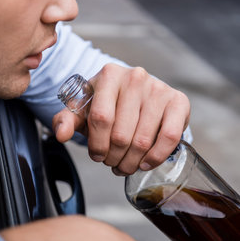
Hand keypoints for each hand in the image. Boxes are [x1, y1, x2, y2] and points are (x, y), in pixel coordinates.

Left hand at [53, 63, 189, 174]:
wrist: (135, 96)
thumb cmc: (106, 105)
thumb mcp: (82, 110)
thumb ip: (66, 120)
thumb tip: (61, 135)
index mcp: (109, 75)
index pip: (101, 118)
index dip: (97, 145)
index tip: (97, 156)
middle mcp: (136, 77)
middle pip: (121, 134)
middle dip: (113, 158)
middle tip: (111, 163)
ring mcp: (159, 89)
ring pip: (142, 141)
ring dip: (132, 163)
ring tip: (125, 165)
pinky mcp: (178, 102)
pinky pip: (169, 137)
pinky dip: (156, 157)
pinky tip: (145, 163)